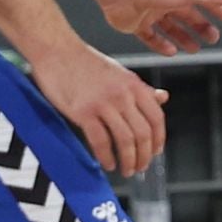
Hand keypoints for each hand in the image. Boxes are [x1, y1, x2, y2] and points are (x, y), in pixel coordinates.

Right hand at [30, 39, 168, 177]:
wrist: (59, 51)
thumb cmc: (87, 63)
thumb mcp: (121, 73)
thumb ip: (141, 89)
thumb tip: (163, 98)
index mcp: (134, 84)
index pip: (156, 117)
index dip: (159, 139)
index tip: (155, 153)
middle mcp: (123, 94)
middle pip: (143, 133)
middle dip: (144, 156)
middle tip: (140, 168)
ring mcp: (104, 103)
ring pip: (125, 140)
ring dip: (128, 160)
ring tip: (126, 170)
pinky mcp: (83, 112)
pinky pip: (100, 141)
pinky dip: (106, 157)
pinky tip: (108, 164)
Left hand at [101, 0, 221, 57]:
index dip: (215, 7)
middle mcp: (165, 0)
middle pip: (187, 15)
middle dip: (201, 26)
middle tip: (213, 38)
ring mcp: (150, 12)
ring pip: (170, 27)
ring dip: (183, 37)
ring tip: (194, 48)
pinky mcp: (135, 24)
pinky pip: (151, 37)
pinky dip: (161, 45)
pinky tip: (171, 51)